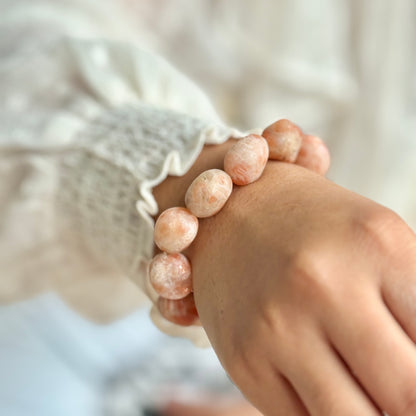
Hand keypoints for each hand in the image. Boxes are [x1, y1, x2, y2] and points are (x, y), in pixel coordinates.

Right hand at [184, 161, 415, 415]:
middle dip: (407, 401)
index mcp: (376, 245)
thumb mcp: (380, 242)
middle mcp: (322, 284)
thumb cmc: (314, 227)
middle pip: (407, 397)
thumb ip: (414, 308)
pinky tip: (324, 380)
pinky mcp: (243, 359)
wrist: (233, 214)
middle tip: (395, 384)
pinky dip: (326, 411)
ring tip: (363, 384)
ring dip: (369, 412)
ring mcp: (275, 326)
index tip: (411, 372)